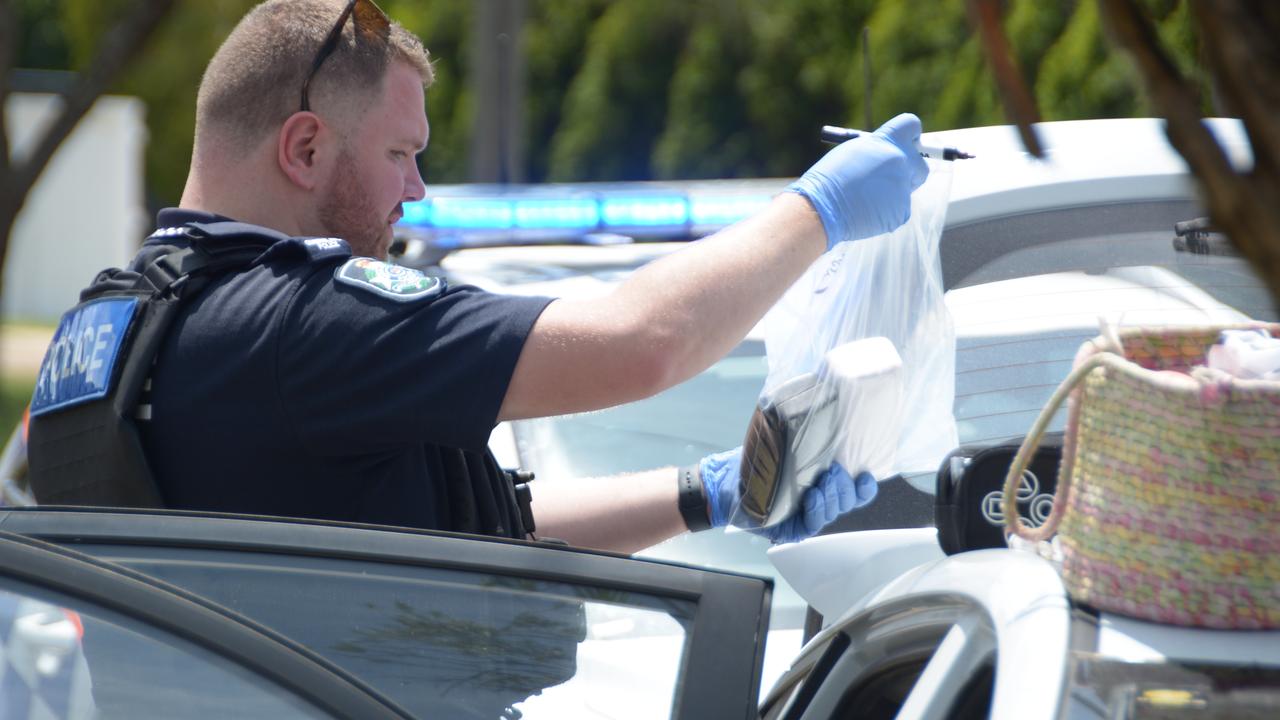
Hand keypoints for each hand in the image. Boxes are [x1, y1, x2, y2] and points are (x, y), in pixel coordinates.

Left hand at [699, 448, 876, 543]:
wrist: (727, 481)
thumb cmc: (757, 461)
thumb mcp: (787, 444)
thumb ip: (810, 436)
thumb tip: (828, 405)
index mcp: (825, 483)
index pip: (858, 491)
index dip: (866, 486)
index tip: (865, 474)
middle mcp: (821, 501)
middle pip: (850, 501)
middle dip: (846, 486)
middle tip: (835, 470)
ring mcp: (808, 517)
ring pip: (835, 512)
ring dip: (832, 496)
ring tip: (822, 481)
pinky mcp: (794, 530)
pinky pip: (814, 525)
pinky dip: (817, 510)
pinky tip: (812, 497)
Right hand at [786, 113, 929, 248]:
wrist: (823, 207)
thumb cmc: (830, 179)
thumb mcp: (853, 152)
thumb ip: (876, 151)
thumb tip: (890, 155)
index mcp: (886, 141)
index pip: (911, 125)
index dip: (911, 134)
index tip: (909, 141)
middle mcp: (900, 161)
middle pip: (921, 164)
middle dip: (912, 169)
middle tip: (894, 176)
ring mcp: (903, 187)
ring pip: (906, 190)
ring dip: (893, 193)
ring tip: (866, 197)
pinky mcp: (902, 211)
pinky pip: (899, 210)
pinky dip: (886, 212)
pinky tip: (866, 211)